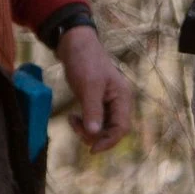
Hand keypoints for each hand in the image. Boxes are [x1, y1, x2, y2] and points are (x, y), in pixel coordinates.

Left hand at [56, 25, 133, 151]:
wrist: (75, 43)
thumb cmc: (84, 61)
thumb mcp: (88, 86)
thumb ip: (92, 110)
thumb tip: (93, 134)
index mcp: (122, 97)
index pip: (121, 128)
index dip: (108, 141)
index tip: (91, 150)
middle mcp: (119, 101)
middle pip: (112, 130)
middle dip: (94, 135)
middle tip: (75, 127)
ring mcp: (108, 101)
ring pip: (102, 127)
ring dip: (87, 130)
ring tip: (72, 120)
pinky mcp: (98, 101)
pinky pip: (95, 120)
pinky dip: (84, 123)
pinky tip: (73, 117)